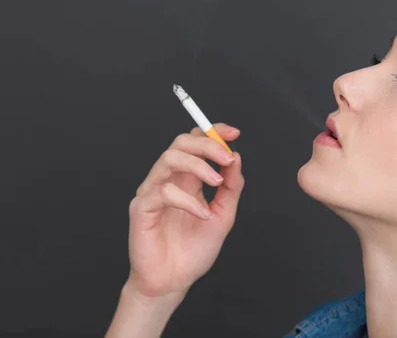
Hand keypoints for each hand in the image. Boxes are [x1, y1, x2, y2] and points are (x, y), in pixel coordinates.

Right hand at [126, 123, 243, 299]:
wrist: (174, 281)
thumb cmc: (194, 250)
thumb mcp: (223, 216)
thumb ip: (231, 188)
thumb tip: (236, 158)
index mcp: (187, 179)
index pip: (196, 143)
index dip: (213, 133)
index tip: (233, 133)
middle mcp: (169, 180)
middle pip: (181, 142)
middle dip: (207, 144)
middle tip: (227, 158)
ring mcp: (153, 191)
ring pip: (170, 158)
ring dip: (198, 166)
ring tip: (218, 183)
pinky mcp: (142, 208)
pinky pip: (163, 192)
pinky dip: (188, 200)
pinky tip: (202, 215)